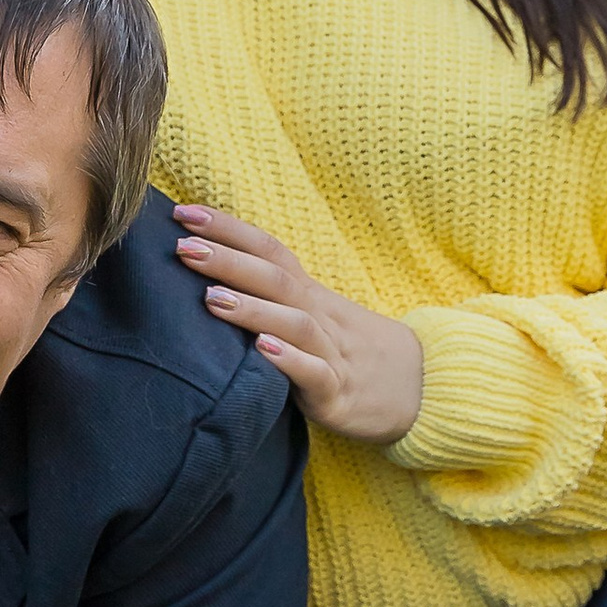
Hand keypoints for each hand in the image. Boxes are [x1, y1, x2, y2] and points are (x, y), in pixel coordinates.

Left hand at [173, 206, 424, 441]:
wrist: (423, 388)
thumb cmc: (351, 351)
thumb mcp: (314, 316)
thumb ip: (272, 298)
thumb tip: (208, 277)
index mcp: (310, 295)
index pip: (269, 250)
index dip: (229, 229)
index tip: (183, 212)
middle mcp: (320, 316)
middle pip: (276, 279)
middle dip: (228, 260)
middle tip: (184, 248)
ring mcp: (332, 354)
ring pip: (294, 323)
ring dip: (252, 309)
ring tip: (211, 299)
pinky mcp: (339, 394)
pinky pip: (316, 374)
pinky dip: (289, 361)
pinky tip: (262, 351)